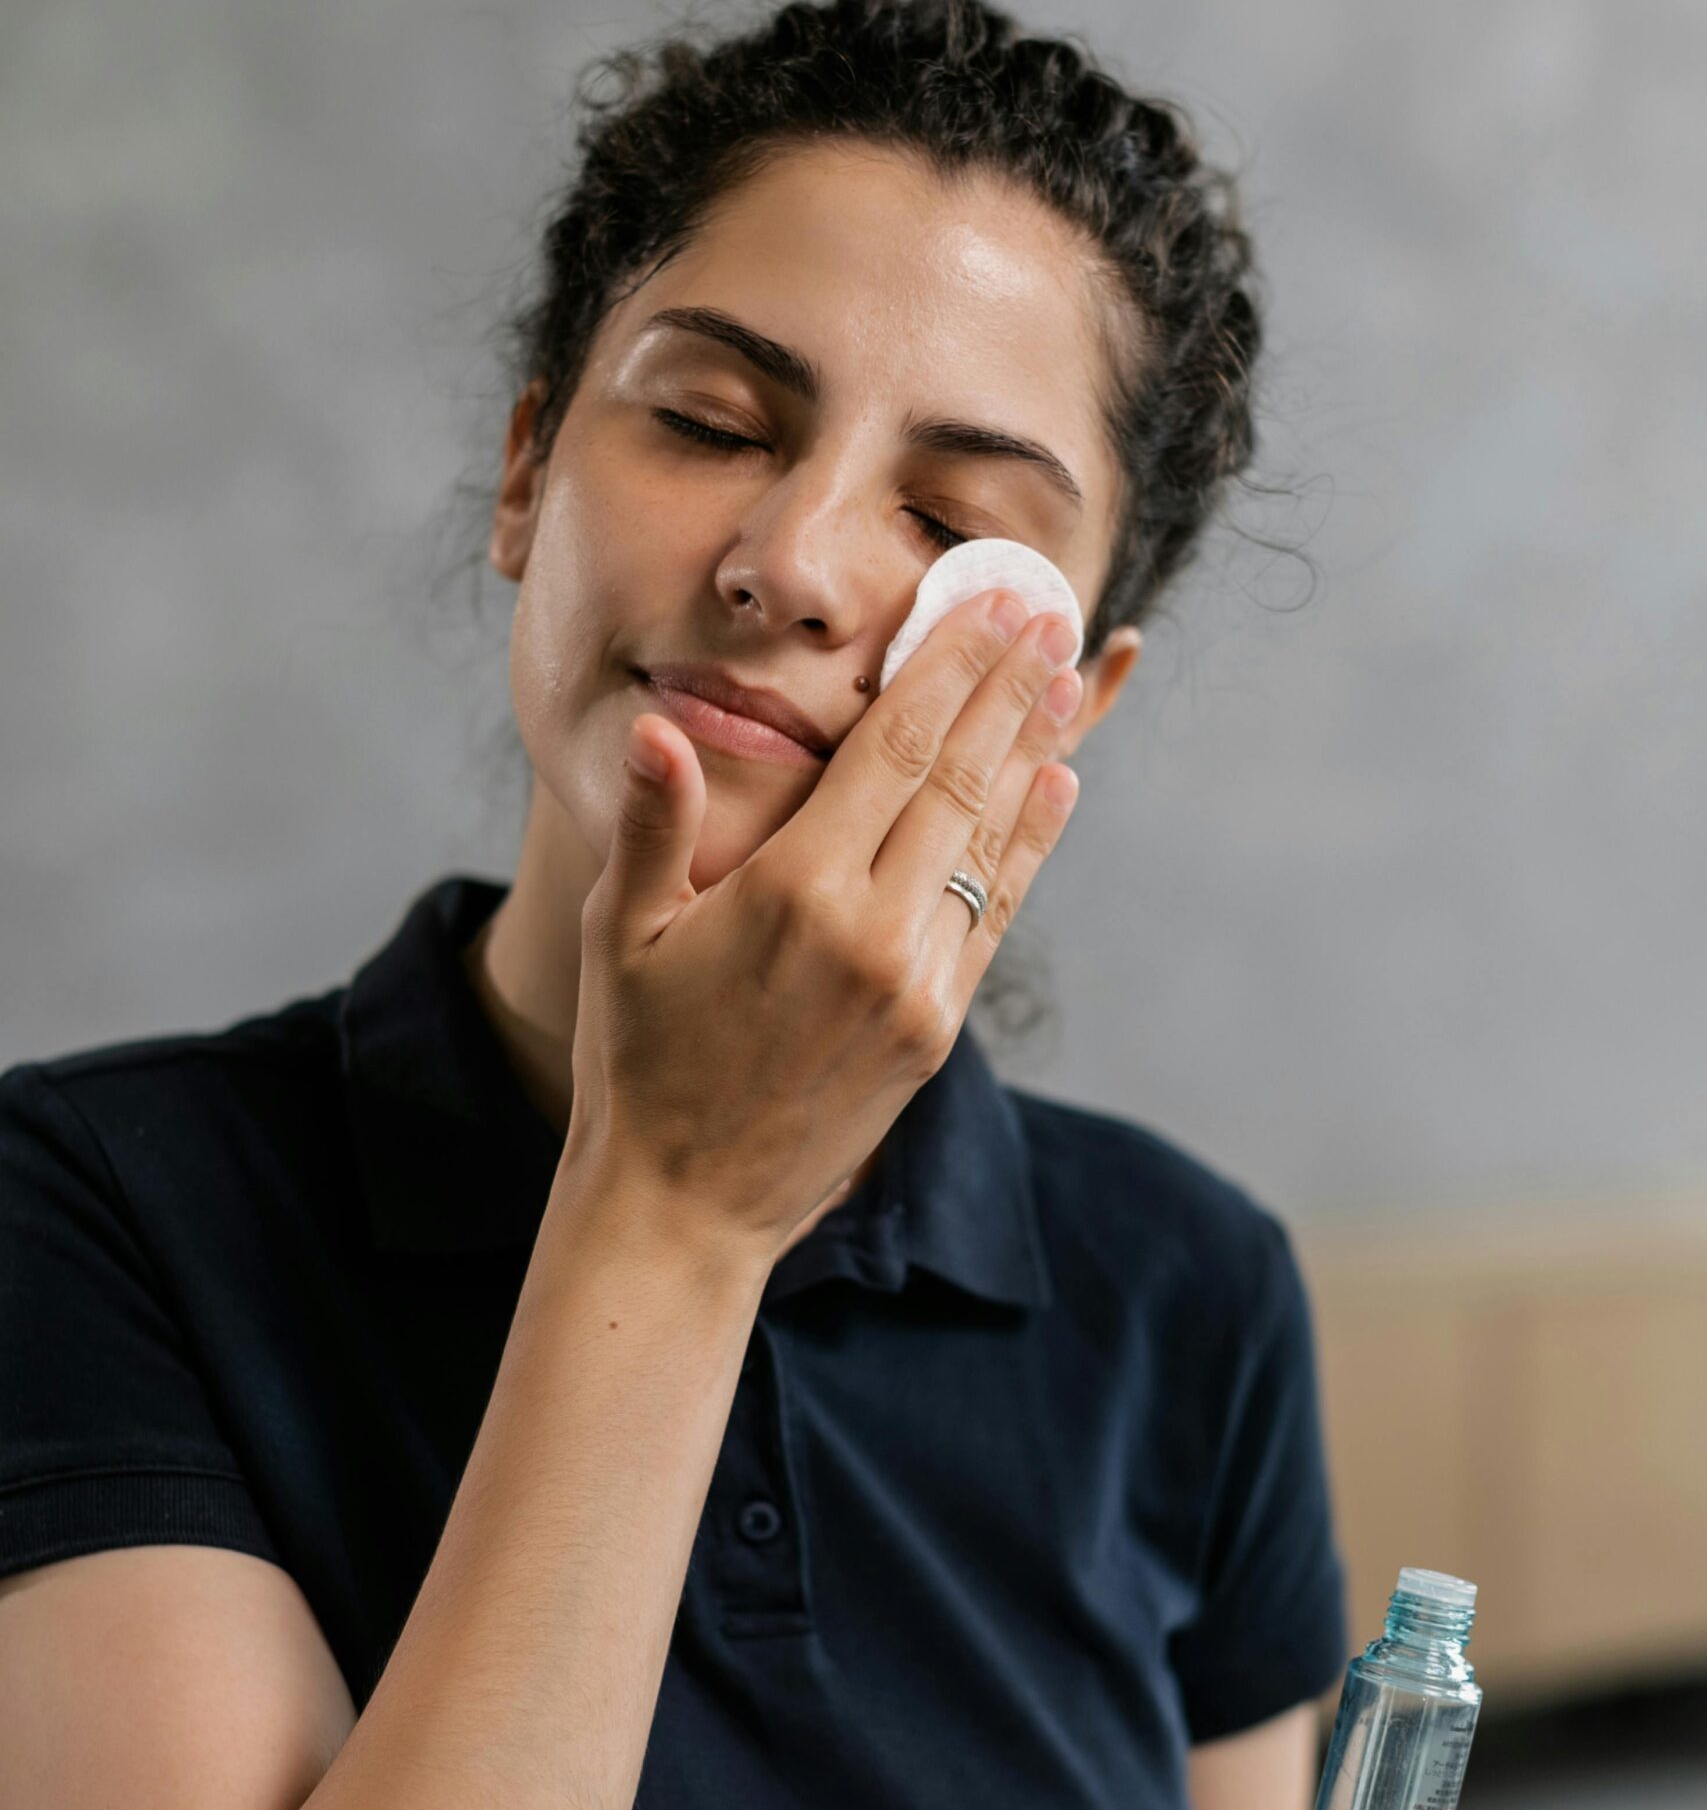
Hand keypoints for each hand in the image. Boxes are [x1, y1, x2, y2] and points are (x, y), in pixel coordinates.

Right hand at [567, 588, 1082, 1263]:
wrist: (684, 1202)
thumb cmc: (635, 1059)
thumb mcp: (623, 933)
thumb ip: (653, 824)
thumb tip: (656, 726)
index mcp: (794, 891)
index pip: (894, 748)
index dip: (949, 668)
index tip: (989, 607)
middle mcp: (871, 931)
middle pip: (959, 779)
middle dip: (1005, 689)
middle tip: (1046, 615)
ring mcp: (915, 985)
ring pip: (991, 841)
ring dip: (1031, 751)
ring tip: (1064, 680)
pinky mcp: (935, 1030)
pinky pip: (996, 913)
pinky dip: (1030, 843)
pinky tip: (1054, 785)